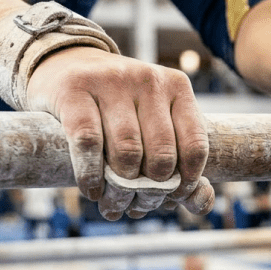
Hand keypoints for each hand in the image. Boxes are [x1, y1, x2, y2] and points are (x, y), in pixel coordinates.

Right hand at [26, 47, 213, 219]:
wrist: (66, 64)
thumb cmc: (117, 108)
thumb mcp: (154, 124)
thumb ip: (181, 164)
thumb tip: (203, 204)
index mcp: (177, 87)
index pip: (195, 146)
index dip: (185, 182)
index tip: (169, 199)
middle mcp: (148, 80)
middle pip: (161, 155)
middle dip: (150, 191)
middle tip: (136, 205)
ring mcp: (111, 81)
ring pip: (127, 152)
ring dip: (120, 190)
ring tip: (113, 202)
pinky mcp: (74, 90)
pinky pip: (88, 143)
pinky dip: (91, 176)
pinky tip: (92, 190)